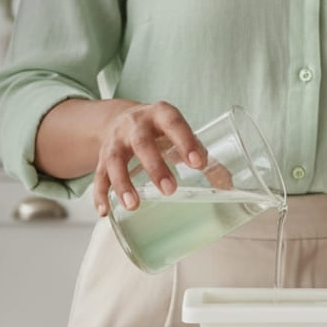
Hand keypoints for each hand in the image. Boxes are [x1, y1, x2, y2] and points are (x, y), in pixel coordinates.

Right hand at [90, 100, 205, 216]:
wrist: (120, 118)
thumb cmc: (160, 130)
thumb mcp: (179, 133)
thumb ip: (201, 155)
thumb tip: (228, 186)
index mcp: (161, 114)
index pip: (174, 123)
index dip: (186, 141)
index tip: (198, 163)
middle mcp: (135, 124)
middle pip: (142, 143)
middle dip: (155, 166)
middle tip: (169, 190)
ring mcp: (115, 140)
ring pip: (114, 160)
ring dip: (123, 183)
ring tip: (134, 205)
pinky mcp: (101, 158)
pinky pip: (98, 176)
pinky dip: (100, 194)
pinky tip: (105, 212)